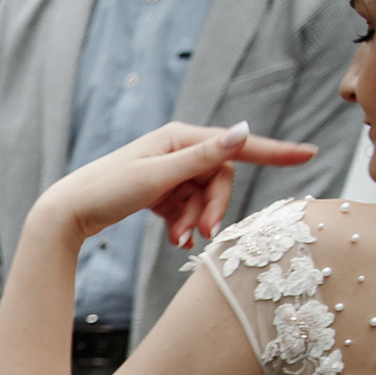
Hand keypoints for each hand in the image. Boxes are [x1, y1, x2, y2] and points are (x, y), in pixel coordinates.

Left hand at [38, 121, 318, 251]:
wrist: (67, 212)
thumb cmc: (107, 191)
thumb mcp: (157, 177)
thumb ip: (201, 159)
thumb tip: (241, 132)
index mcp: (180, 137)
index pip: (236, 144)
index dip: (274, 151)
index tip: (308, 154)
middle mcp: (177, 149)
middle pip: (219, 178)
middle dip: (213, 207)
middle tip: (203, 234)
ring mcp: (168, 171)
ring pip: (202, 197)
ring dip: (196, 220)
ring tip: (180, 242)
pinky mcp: (158, 191)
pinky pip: (185, 207)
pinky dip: (184, 224)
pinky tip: (177, 241)